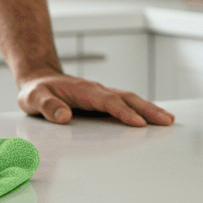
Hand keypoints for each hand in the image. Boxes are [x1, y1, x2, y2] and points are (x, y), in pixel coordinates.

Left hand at [17, 73, 174, 126]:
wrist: (39, 79)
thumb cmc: (37, 91)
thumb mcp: (34, 99)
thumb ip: (47, 106)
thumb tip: (63, 116)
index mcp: (83, 91)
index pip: (107, 101)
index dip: (123, 112)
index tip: (139, 123)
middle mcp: (97, 90)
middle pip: (127, 97)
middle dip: (148, 109)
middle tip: (167, 121)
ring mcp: (102, 94)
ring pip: (130, 99)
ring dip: (149, 109)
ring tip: (168, 120)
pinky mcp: (104, 100)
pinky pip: (126, 103)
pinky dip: (142, 109)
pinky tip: (153, 118)